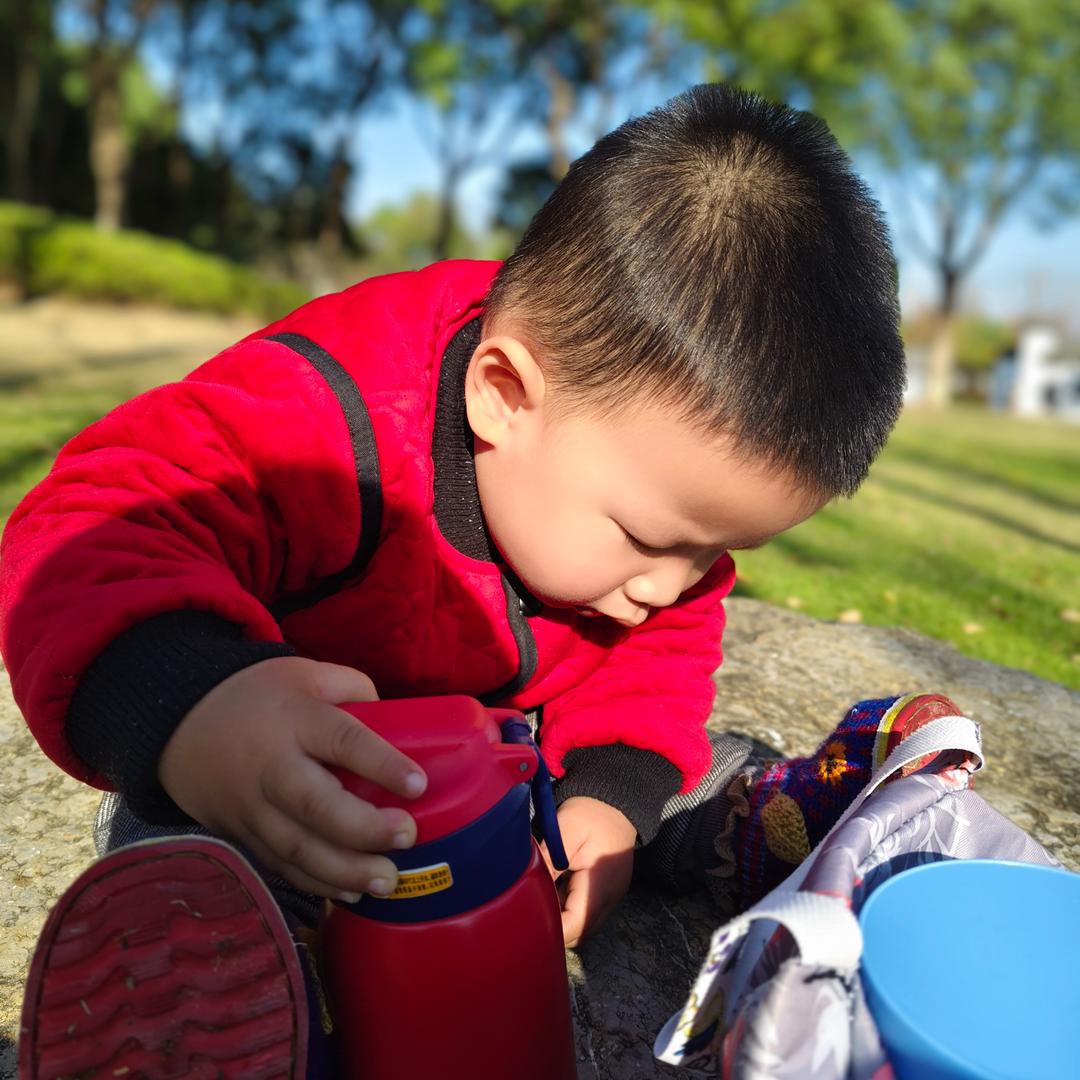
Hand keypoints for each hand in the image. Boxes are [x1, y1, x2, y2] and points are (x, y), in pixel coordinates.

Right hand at [158, 656, 426, 901]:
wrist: (177, 723)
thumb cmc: (256, 696)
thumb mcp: (303, 673)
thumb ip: (352, 691)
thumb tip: (399, 721)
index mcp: (294, 720)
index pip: (342, 741)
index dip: (382, 764)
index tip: (418, 785)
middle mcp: (270, 767)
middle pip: (317, 805)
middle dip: (365, 829)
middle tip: (407, 836)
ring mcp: (251, 807)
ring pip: (297, 847)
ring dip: (345, 871)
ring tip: (388, 880)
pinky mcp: (240, 834)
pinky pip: (280, 865)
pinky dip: (316, 884)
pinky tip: (352, 893)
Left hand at [540, 797, 636, 947]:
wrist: (617, 801)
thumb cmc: (590, 813)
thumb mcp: (564, 830)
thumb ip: (547, 861)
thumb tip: (525, 888)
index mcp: (600, 885)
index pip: (574, 925)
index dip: (550, 928)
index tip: (525, 921)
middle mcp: (610, 898)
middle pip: (579, 933)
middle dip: (553, 928)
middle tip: (526, 910)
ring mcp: (611, 897)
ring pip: (583, 927)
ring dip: (561, 920)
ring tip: (538, 900)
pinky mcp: (607, 892)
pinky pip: (586, 913)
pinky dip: (568, 909)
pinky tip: (552, 892)